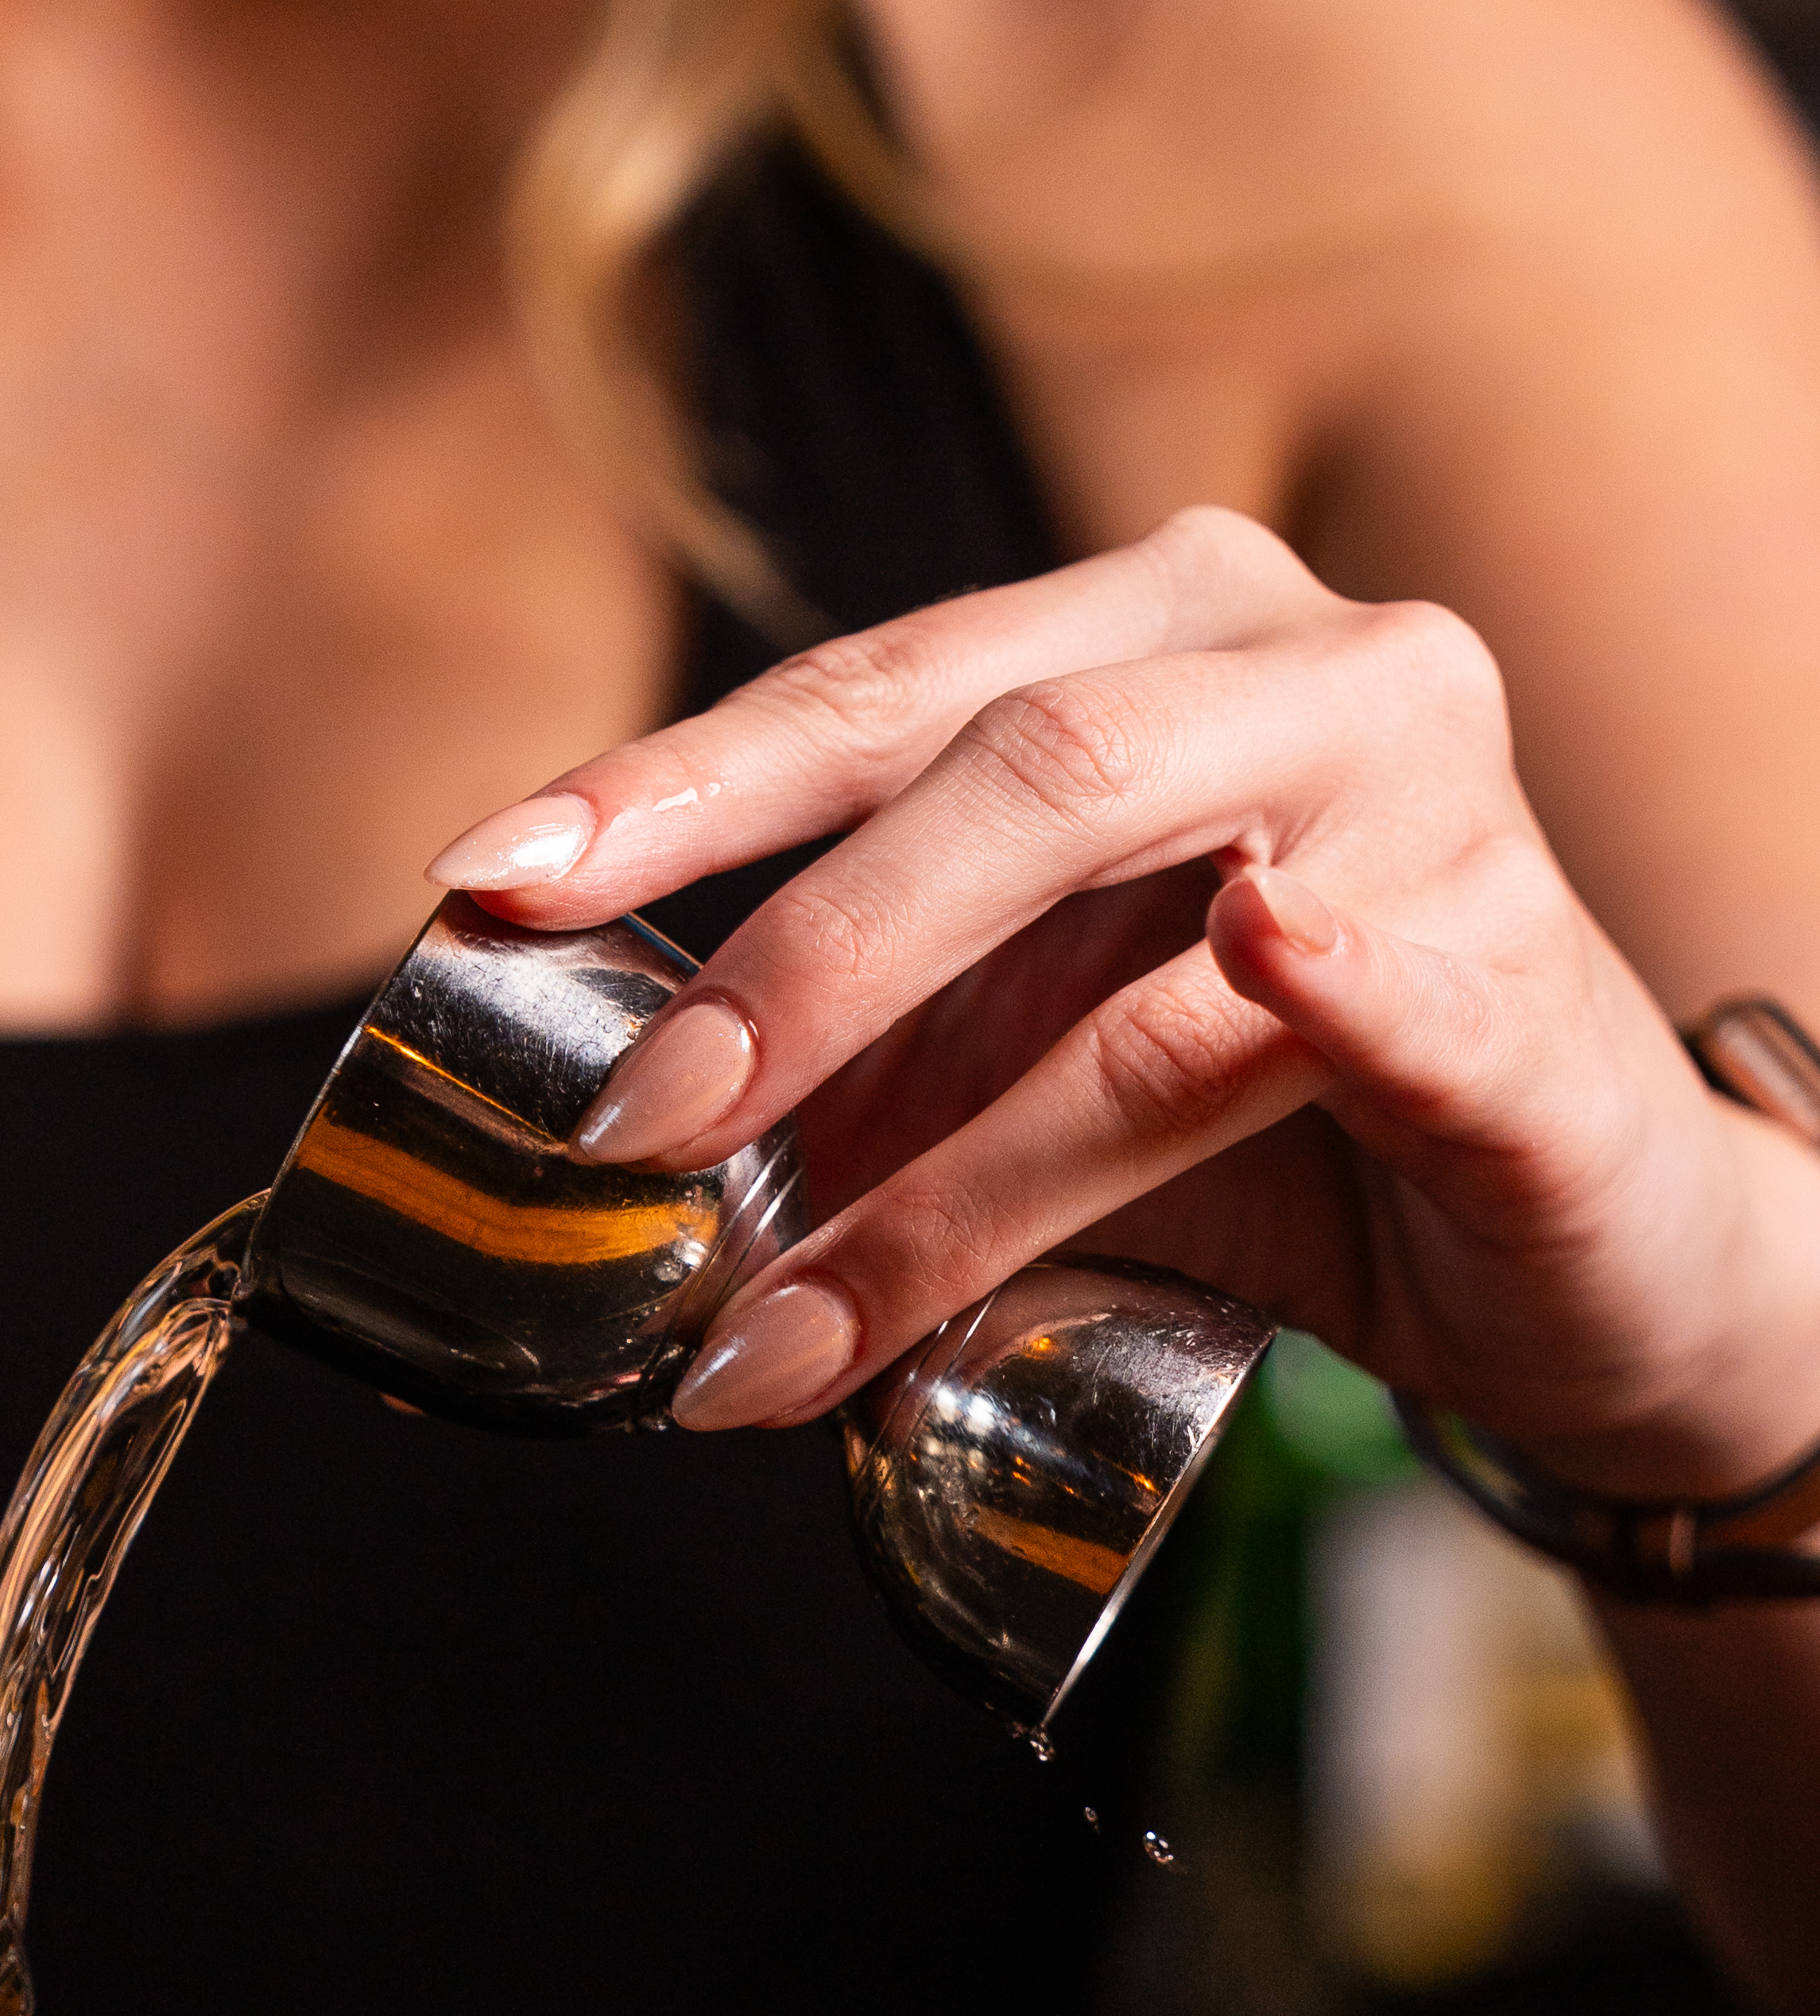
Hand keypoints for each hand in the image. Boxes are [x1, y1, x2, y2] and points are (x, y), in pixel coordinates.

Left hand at [428, 508, 1819, 1496]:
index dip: (682, 787)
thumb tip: (618, 1164)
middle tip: (640, 1128)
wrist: (1577, 1250)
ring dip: (951, 1165)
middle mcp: (1310, 675)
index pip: (882, 691)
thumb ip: (872, 1077)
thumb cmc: (1287, 1139)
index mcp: (1159, 642)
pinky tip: (1280, 955)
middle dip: (801, 965)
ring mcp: (1445, 828)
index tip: (495, 883)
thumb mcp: (1040, 1075)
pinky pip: (1424, 997)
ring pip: (1161, 959)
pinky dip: (1346, 985)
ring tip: (784, 1315)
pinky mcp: (1539, 1006)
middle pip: (1012, 776)